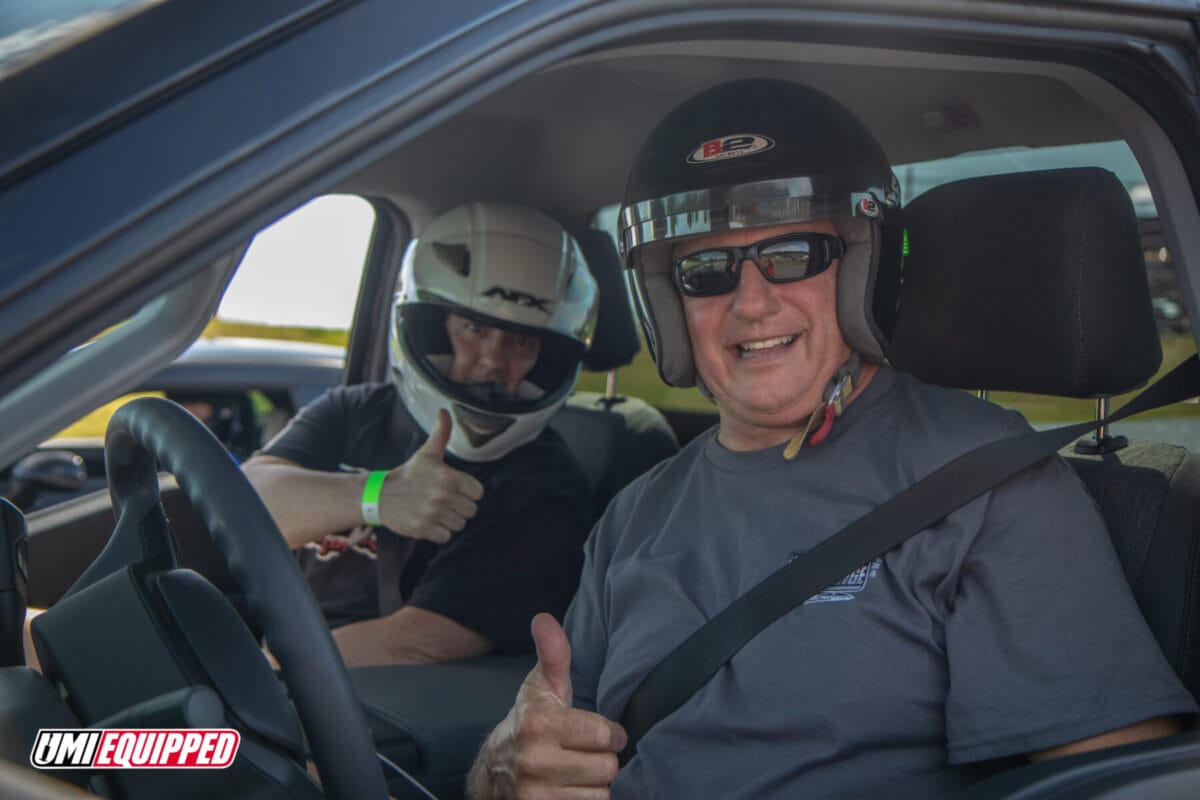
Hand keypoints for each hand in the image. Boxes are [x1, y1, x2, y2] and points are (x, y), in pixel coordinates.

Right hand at [381, 409, 484, 542]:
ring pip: (459, 524)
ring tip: (435, 510)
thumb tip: (444, 410)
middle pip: (471, 510)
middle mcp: (442, 496)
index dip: (468, 492)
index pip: (478, 492)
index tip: (454, 489)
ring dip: (450, 520)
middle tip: (443, 500)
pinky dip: (439, 532)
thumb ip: (441, 432)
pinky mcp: (423, 529)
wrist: (380, 495)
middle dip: (459, 507)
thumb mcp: (427, 453)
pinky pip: (446, 536)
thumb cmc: (410, 473)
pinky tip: (429, 521)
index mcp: (448, 477)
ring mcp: (432, 513)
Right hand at [468, 613, 626, 798]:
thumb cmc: (530, 722)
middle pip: (607, 768)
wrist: (495, 771)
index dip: (609, 734)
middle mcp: (536, 761)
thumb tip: (544, 619)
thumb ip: (553, 654)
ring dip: (595, 784)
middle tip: (584, 753)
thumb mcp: (541, 687)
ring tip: (575, 772)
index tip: (599, 733)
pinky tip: (570, 789)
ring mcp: (536, 794)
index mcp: (539, 724)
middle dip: (602, 760)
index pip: (604, 735)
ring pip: (601, 794)